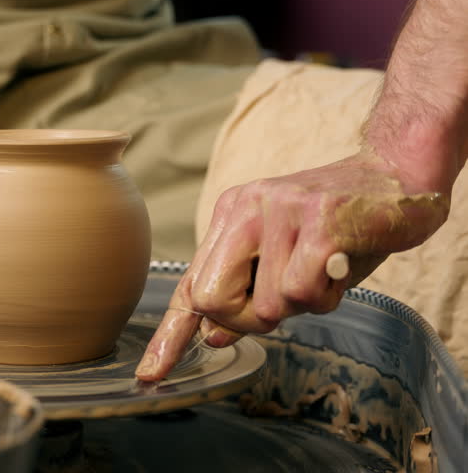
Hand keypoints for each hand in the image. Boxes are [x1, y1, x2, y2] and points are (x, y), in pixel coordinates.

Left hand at [136, 149, 447, 380]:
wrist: (397, 173)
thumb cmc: (340, 223)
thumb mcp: (283, 259)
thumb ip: (246, 294)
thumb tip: (211, 336)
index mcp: (230, 217)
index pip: (191, 285)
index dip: (170, 336)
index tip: (149, 374)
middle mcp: (245, 209)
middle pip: (214, 301)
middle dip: (249, 321)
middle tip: (286, 301)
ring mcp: (280, 212)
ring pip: (267, 305)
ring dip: (303, 304)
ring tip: (324, 270)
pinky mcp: (319, 222)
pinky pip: (302, 292)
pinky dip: (327, 295)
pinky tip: (341, 266)